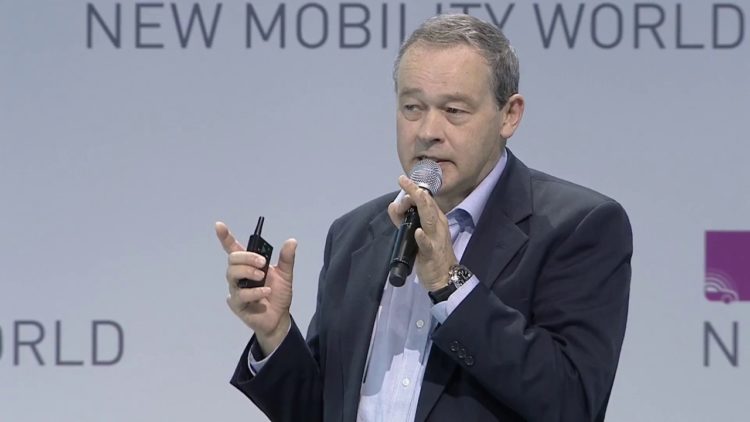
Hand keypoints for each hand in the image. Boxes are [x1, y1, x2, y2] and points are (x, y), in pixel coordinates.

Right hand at [215, 221, 295, 354]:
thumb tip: (292, 241)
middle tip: (263, 263)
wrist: (280, 318)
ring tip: (262, 277)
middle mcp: (239, 276)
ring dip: (248, 272)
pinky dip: (254, 292)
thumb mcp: (286, 275)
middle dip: (247, 258)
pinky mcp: (237, 304)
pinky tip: (265, 292)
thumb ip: (286, 259)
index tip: (219, 225)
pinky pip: (240, 295)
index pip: (233, 249)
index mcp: (249, 265)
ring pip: (232, 274)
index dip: (225, 237)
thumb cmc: (278, 295)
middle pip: (232, 259)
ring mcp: (236, 289)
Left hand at [387, 176, 457, 290]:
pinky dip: (422, 237)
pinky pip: (427, 244)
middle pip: (428, 206)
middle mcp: (438, 226)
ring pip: (430, 220)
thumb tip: (393, 206)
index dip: (414, 190)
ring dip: (422, 207)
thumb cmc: (432, 254)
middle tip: (404, 181)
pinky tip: (418, 232)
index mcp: (436, 220)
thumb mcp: (417, 234)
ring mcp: (436, 239)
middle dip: (416, 192)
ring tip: (414, 196)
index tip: (403, 179)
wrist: (445, 277)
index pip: (425, 201)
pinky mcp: (431, 254)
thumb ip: (403, 220)